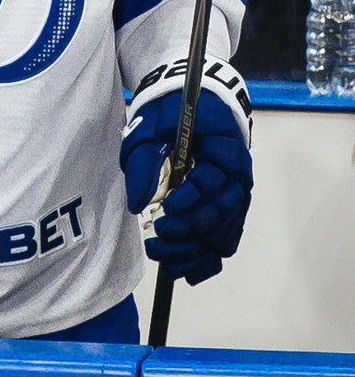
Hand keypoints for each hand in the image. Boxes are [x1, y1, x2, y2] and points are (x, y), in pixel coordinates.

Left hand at [121, 58, 252, 284]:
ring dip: (195, 250)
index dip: (191, 199)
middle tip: (158, 237)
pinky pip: (225, 240)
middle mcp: (238, 177)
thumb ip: (144, 163)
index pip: (214, 182)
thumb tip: (139, 203)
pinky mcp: (228, 209)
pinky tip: (186, 271)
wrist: (190, 105)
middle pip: (223, 213)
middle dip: (190, 230)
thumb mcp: (150, 129)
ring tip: (162, 255)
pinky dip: (207, 258)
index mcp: (224, 150)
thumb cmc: (169, 115)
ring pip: (225, 233)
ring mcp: (235, 195)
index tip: (166, 209)